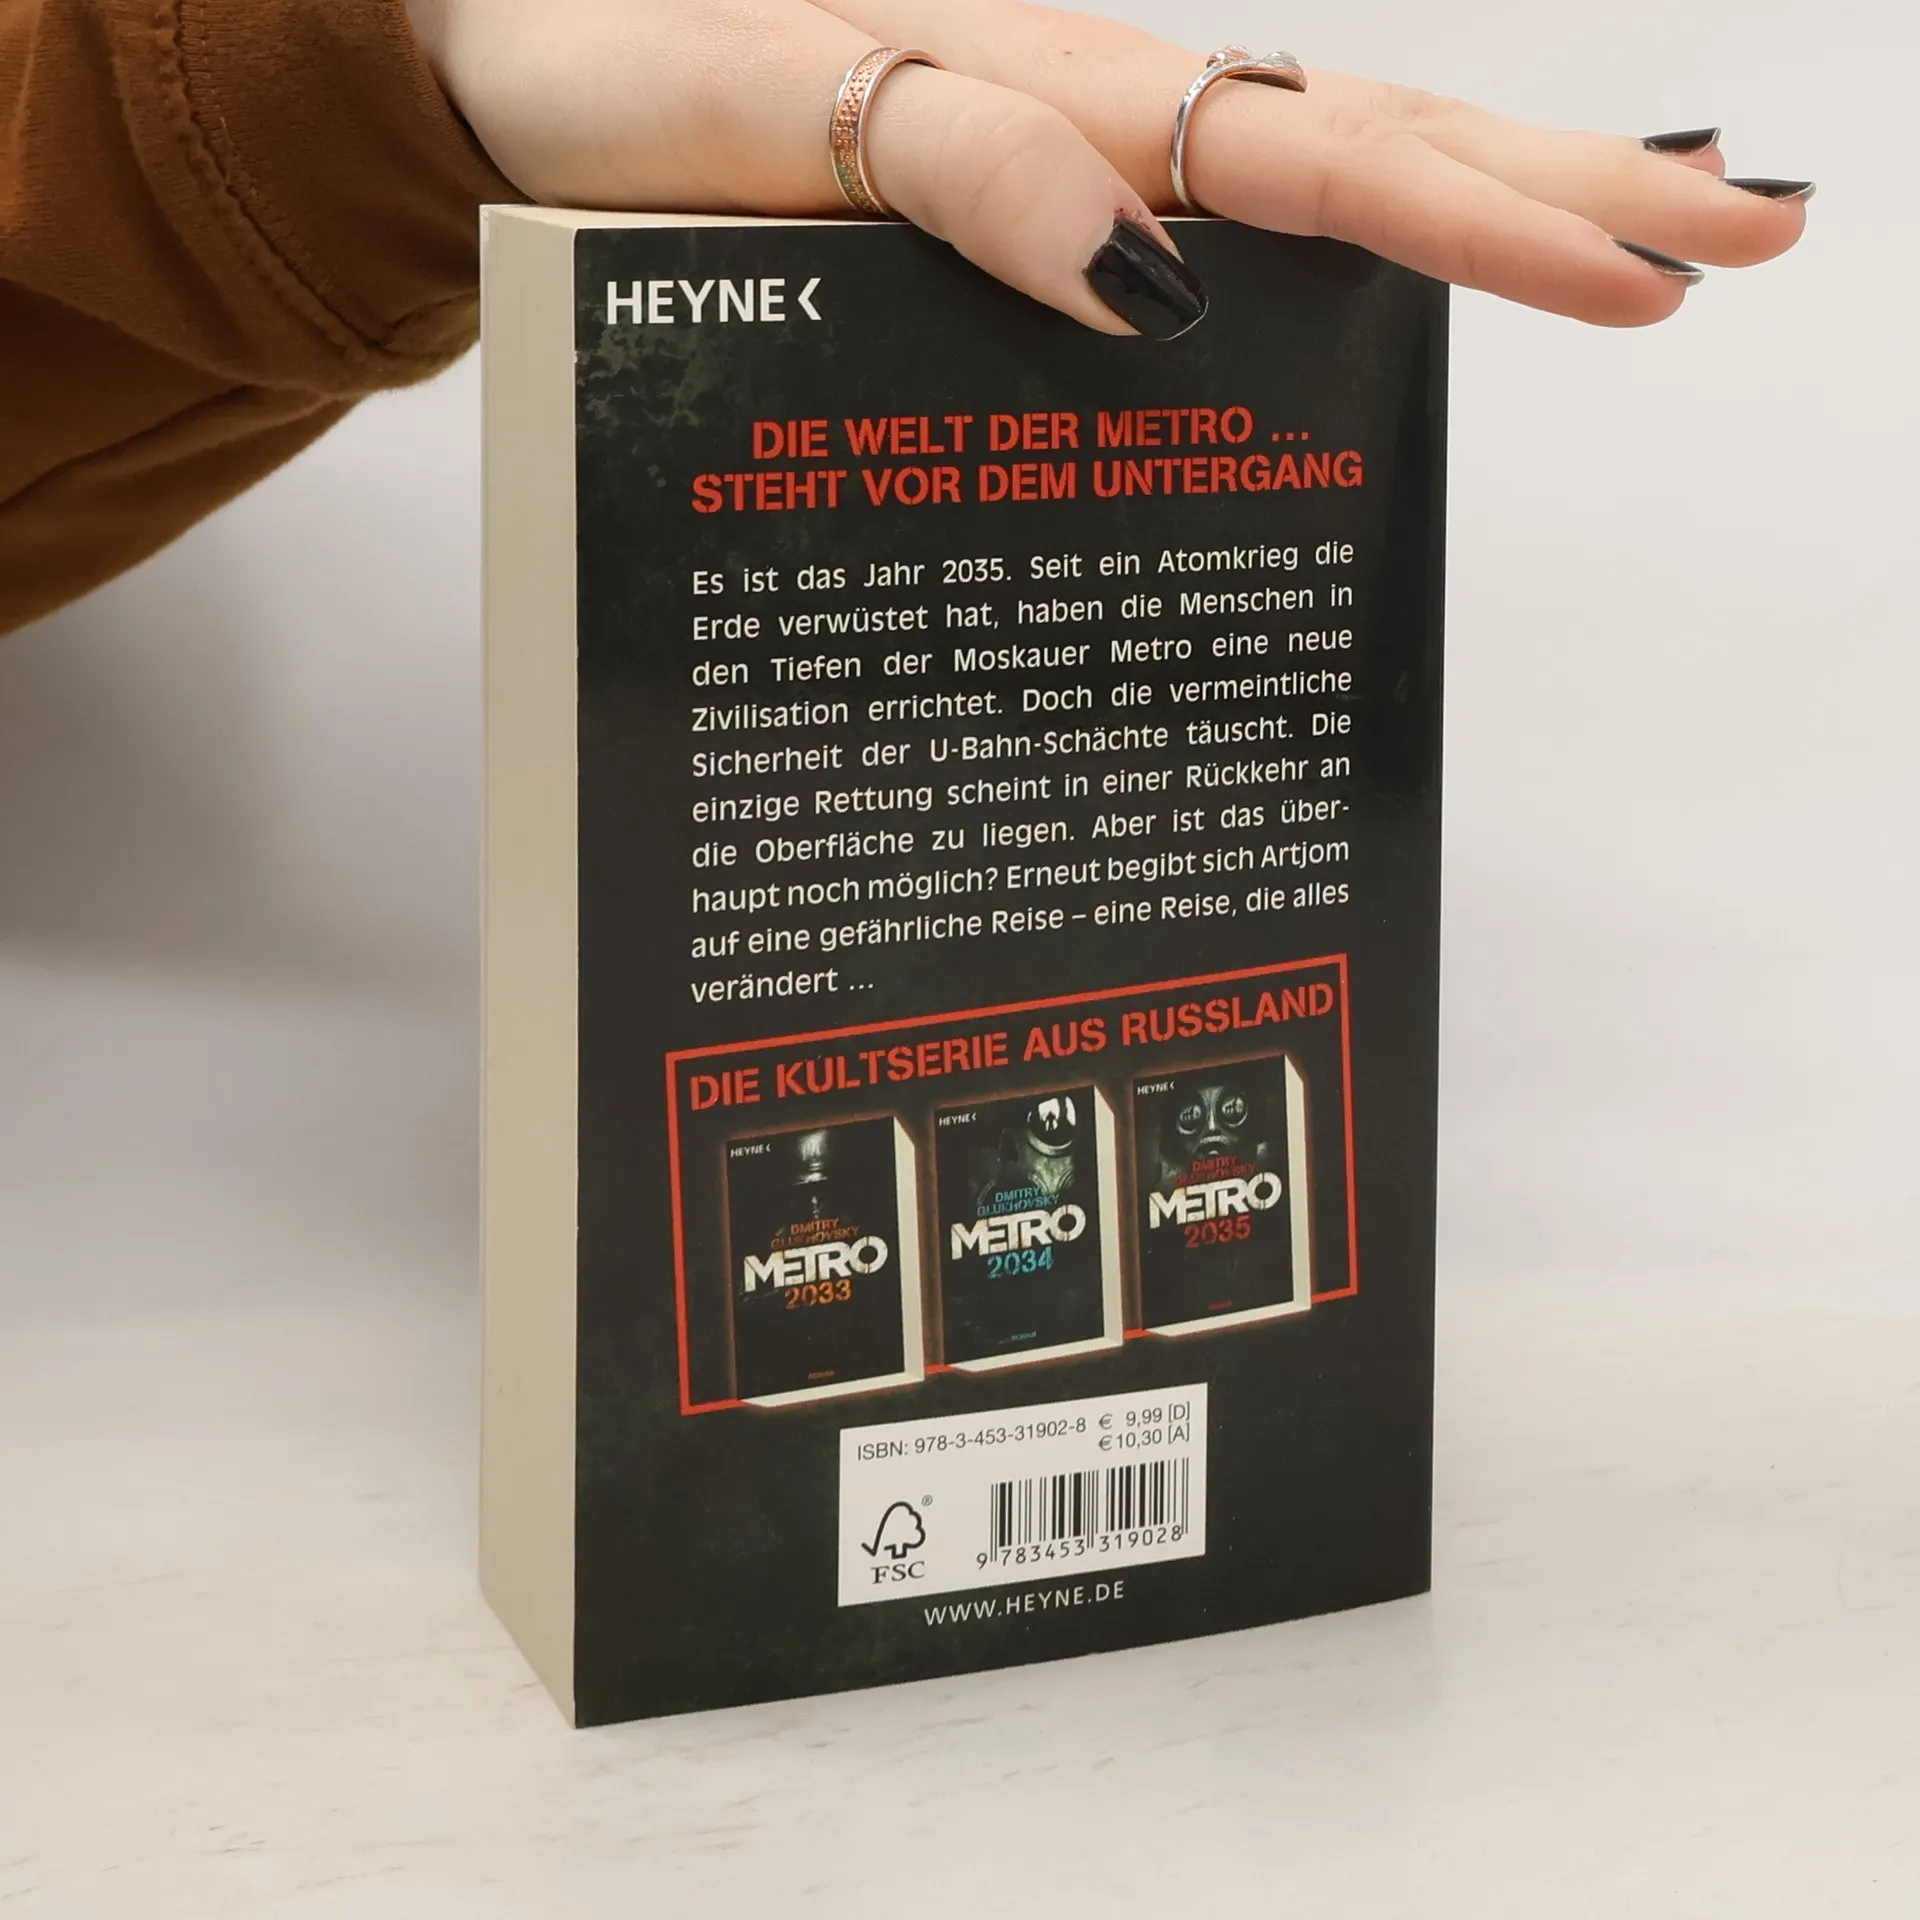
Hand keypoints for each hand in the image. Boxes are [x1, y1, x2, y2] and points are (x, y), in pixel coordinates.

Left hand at [403, 0, 1810, 334]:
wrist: (510, 55)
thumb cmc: (615, 67)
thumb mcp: (770, 110)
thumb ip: (952, 170)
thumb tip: (1145, 279)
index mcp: (1048, 94)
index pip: (1317, 156)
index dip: (1485, 222)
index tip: (1643, 278)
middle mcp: (1089, 118)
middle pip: (1370, 141)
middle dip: (1565, 194)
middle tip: (1752, 240)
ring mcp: (1070, 157)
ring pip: (1317, 169)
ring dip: (1495, 201)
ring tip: (1654, 239)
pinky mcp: (1029, 195)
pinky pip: (1215, 216)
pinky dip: (1343, 235)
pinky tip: (1407, 261)